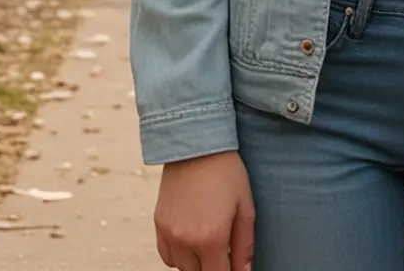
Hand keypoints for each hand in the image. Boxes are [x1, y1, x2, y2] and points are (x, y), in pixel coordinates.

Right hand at [155, 150, 254, 269]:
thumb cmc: (226, 173)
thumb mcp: (245, 207)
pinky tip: (190, 240)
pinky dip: (178, 255)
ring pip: (181, 267)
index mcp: (212, 238)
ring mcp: (169, 233)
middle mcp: (187, 240)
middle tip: (223, 252)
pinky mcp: (158, 224)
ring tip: (207, 243)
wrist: (197, 145)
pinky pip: (166, 255)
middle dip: (212, 267)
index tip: (233, 266)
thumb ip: (244, 245)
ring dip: (195, 263)